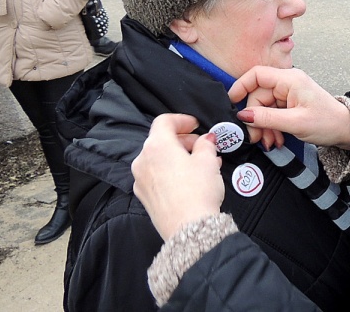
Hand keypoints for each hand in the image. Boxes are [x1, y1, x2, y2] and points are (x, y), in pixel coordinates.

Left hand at [131, 114, 224, 240]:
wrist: (189, 229)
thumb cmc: (198, 192)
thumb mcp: (208, 161)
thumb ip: (206, 144)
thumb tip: (206, 140)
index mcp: (157, 146)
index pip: (164, 121)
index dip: (182, 120)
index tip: (195, 125)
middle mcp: (143, 161)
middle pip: (160, 140)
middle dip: (182, 140)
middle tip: (202, 145)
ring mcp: (140, 180)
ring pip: (158, 159)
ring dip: (177, 157)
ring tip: (200, 164)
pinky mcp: (144, 197)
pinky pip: (156, 176)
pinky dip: (170, 172)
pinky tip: (189, 180)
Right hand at [228, 66, 349, 149]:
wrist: (345, 130)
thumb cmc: (327, 122)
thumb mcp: (295, 123)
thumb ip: (267, 118)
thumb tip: (244, 115)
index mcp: (290, 80)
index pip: (257, 75)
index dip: (241, 86)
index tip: (232, 103)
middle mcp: (288, 83)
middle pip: (258, 96)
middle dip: (255, 118)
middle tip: (257, 138)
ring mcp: (289, 93)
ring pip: (264, 107)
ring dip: (264, 126)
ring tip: (271, 142)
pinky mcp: (290, 104)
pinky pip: (272, 113)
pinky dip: (271, 127)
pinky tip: (276, 139)